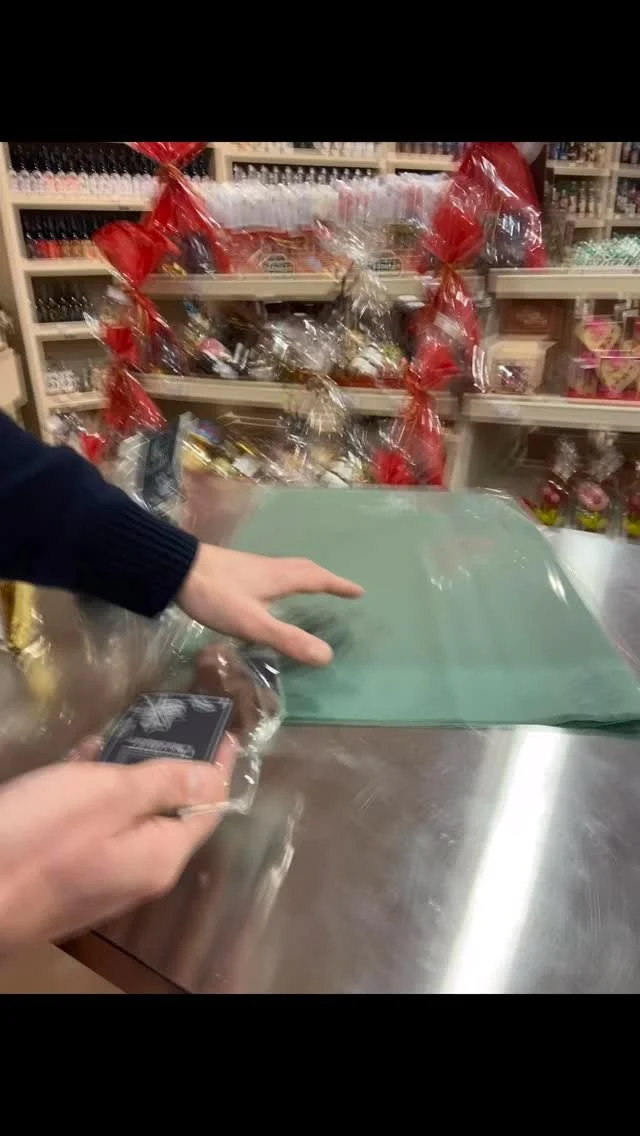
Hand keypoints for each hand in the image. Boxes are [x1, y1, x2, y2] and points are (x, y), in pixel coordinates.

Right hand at [0, 737, 235, 954]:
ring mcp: (100, 879)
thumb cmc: (40, 837)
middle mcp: (139, 875)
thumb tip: (216, 776)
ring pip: (129, 817)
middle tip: (171, 723)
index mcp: (160, 858)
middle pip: (170, 813)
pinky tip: (82, 761)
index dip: (220, 768)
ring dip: (128, 775)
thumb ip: (165, 784)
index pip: (208, 808)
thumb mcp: (107, 796)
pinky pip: (96, 828)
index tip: (226, 732)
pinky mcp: (66, 876)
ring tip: (125, 732)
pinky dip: (95, 794)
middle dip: (171, 767)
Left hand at [178, 544, 363, 665]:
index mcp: (281, 578)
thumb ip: (288, 640)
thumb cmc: (217, 595)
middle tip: (340, 588)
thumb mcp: (254, 624)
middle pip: (306, 569)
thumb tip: (328, 656)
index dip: (339, 586)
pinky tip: (272, 589)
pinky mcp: (237, 570)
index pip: (318, 580)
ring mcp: (253, 567)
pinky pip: (274, 571)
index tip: (359, 591)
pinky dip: (287, 578)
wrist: (176, 569)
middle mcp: (272, 567)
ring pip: (289, 569)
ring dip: (307, 576)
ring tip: (314, 586)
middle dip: (326, 579)